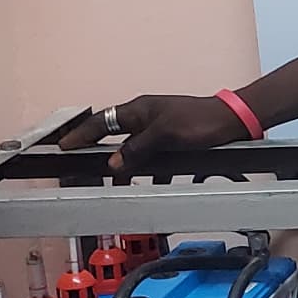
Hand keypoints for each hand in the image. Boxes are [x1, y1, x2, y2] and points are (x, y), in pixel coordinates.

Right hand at [56, 94, 246, 174]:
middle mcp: (146, 118)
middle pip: (115, 138)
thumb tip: (112, 163)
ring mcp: (160, 130)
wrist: (233, 121)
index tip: (63, 145)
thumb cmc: (201, 121)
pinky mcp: (174, 142)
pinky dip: (151, 173)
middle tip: (83, 168)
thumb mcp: (165, 135)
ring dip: (127, 168)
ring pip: (135, 152)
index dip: (81, 134)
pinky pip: (155, 160)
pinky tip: (152, 186)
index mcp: (139, 110)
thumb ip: (137, 149)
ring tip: (118, 186)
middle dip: (99, 153)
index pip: (101, 121)